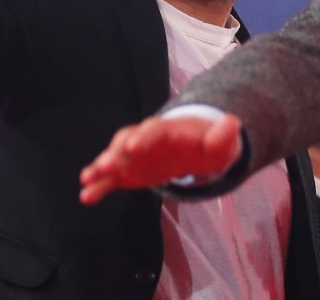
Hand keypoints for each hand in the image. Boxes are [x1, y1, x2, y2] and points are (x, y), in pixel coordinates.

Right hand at [79, 113, 242, 204]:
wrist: (192, 149)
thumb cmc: (204, 145)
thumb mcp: (219, 143)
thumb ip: (223, 136)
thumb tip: (233, 122)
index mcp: (168, 130)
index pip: (155, 130)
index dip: (145, 138)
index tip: (135, 146)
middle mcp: (145, 139)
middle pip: (128, 141)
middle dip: (117, 152)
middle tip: (107, 164)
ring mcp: (133, 155)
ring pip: (115, 157)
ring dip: (101, 166)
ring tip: (87, 178)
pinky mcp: (127, 172)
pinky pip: (110, 179)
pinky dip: (98, 186)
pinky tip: (86, 196)